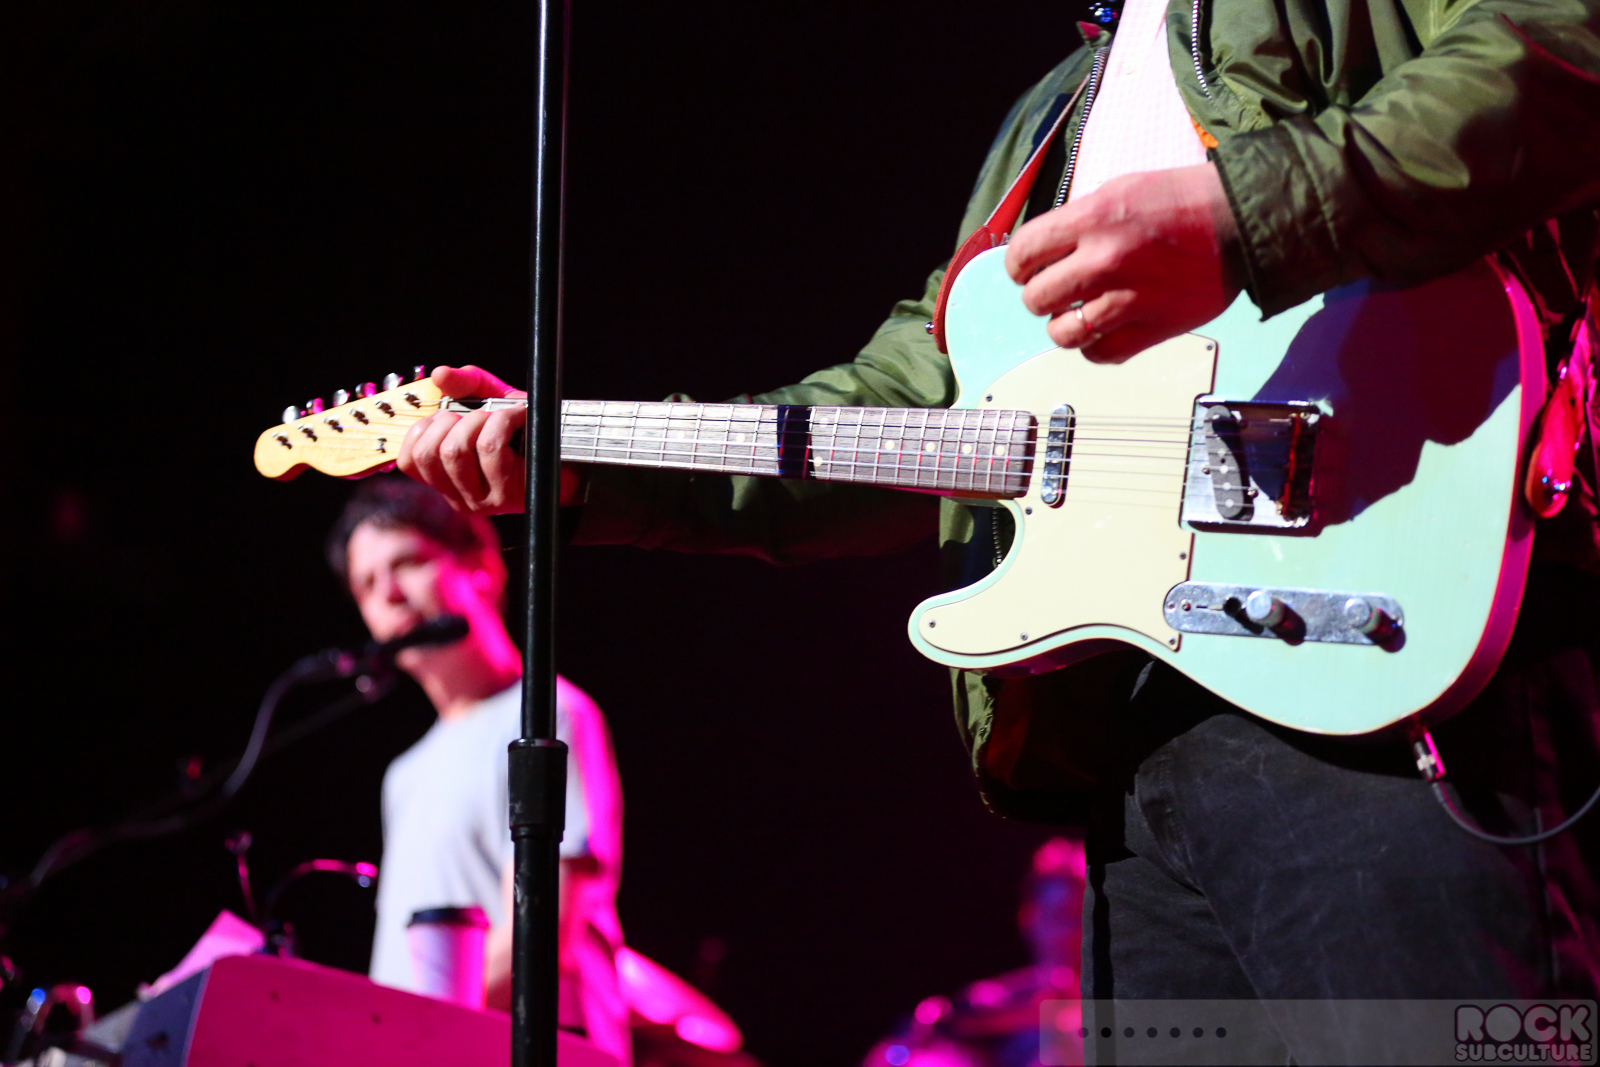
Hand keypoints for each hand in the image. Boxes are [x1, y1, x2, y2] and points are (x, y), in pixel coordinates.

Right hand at [397, 365, 584, 513]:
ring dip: (479, 420)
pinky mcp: (506, 495)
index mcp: (445, 480)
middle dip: (452, 420)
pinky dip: (503, 421)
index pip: (409, 462)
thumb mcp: (491, 400)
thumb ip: (464, 385)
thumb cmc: (526, 430)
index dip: (421, 430)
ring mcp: (482, 501)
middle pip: (430, 453)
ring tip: (501, 415)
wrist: (572, 455)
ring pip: (456, 451)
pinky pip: (489, 447)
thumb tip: (440, 375)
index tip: (448, 415)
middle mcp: (458, 497)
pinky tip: (518, 417)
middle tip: (480, 413)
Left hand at [1004, 162, 1241, 362]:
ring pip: (1062, 334)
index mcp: (1093, 219)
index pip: (1023, 253)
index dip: (1018, 264)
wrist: (1242, 221)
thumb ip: (1078, 221)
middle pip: (1036, 298)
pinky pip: (1100, 354)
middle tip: (1056, 289)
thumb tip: (1042, 250)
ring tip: (1076, 312)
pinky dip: (1094, 346)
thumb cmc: (1181, 200)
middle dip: (1040, 294)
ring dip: (1063, 325)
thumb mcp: (1120, 189)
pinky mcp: (1153, 329)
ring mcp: (1129, 299)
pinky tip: (1103, 328)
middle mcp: (1105, 260)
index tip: (1026, 268)